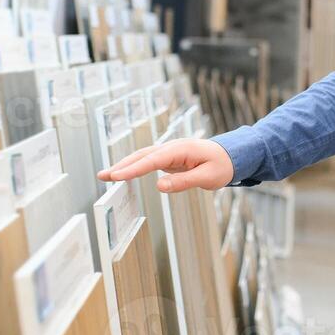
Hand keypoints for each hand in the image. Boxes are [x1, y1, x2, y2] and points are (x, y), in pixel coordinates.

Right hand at [97, 138, 234, 192]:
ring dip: (124, 166)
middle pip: (141, 156)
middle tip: (102, 176)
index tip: (117, 177)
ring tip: (107, 175)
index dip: (133, 169)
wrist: (231, 156)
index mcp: (180, 149)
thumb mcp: (207, 177)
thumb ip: (183, 181)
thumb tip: (159, 186)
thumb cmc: (222, 166)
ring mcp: (169, 152)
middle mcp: (171, 148)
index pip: (152, 160)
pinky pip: (147, 162)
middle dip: (121, 166)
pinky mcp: (168, 158)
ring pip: (142, 157)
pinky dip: (133, 167)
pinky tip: (123, 174)